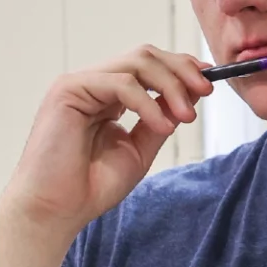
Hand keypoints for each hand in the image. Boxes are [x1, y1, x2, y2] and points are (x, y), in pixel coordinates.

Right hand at [0, 45, 213, 233]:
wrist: (57, 210)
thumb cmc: (92, 186)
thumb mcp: (139, 149)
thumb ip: (160, 119)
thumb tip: (190, 95)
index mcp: (108, 95)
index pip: (149, 66)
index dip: (181, 68)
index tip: (209, 82)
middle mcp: (94, 84)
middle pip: (146, 55)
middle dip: (182, 70)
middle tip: (206, 91)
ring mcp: (80, 84)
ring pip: (137, 62)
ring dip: (171, 86)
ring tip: (186, 118)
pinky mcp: (68, 90)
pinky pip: (120, 83)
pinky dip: (147, 103)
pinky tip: (162, 126)